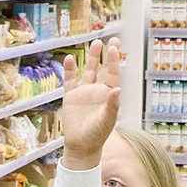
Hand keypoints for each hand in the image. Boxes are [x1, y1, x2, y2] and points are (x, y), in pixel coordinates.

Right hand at [60, 38, 125, 167]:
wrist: (81, 146)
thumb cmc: (97, 135)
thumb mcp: (107, 120)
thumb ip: (112, 104)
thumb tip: (117, 88)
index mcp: (109, 95)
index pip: (113, 74)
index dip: (113, 61)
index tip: (113, 48)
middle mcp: (97, 91)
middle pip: (103, 68)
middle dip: (106, 55)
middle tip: (111, 39)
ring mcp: (84, 92)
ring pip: (88, 71)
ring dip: (91, 58)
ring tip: (95, 43)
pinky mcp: (71, 97)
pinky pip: (70, 80)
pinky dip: (69, 70)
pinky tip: (69, 58)